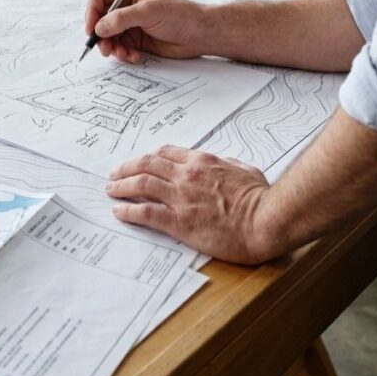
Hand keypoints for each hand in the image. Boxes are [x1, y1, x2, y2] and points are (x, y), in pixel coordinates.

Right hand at [84, 0, 211, 62]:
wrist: (200, 34)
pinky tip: (134, 57)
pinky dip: (124, 53)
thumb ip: (122, 18)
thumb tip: (99, 27)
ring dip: (113, 47)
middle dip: (102, 35)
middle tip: (105, 49)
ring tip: (123, 54)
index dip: (92, 12)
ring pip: (110, 36)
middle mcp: (128, 5)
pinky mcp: (137, 39)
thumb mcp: (148, 12)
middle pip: (101, 19)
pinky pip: (121, 47)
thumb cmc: (179, 15)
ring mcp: (132, 23)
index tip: (91, 29)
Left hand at [106, 145, 274, 263]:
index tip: (140, 163)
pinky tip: (119, 212)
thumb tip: (222, 163)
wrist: (266, 220)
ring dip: (122, 186)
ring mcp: (181, 198)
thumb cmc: (261, 198)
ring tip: (111, 190)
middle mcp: (187, 175)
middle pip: (147, 165)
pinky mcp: (179, 222)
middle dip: (126, 168)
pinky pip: (146, 212)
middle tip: (114, 174)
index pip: (166, 153)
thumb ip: (228, 164)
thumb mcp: (245, 170)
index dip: (149, 157)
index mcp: (202, 161)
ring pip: (141, 184)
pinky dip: (129, 210)